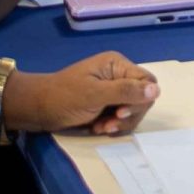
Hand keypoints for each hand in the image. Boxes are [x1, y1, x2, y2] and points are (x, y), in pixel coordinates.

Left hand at [0, 52, 159, 135]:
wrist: (36, 109)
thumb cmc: (63, 97)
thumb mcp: (94, 95)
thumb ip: (126, 91)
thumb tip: (156, 90)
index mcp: (117, 65)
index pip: (147, 82)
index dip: (140, 99)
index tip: (121, 113)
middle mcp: (118, 75)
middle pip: (142, 98)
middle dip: (128, 114)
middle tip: (109, 123)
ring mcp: (112, 90)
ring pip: (133, 110)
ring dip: (120, 122)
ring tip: (101, 128)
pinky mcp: (106, 104)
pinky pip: (121, 117)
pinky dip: (113, 125)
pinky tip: (99, 128)